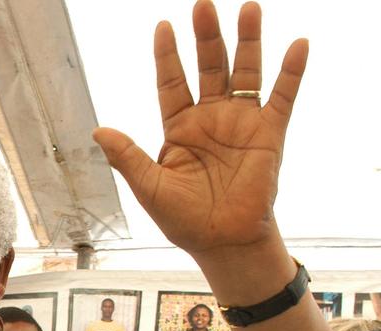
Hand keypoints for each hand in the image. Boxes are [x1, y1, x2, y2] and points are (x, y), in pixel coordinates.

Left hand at [93, 1, 307, 257]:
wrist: (222, 242)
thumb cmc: (183, 219)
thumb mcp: (149, 187)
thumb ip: (128, 157)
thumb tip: (99, 131)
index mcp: (179, 128)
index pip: (171, 82)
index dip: (167, 56)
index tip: (162, 26)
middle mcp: (211, 119)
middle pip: (208, 67)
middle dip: (206, 37)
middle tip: (202, 5)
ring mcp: (241, 124)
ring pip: (245, 72)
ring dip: (247, 41)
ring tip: (248, 8)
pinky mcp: (269, 135)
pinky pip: (282, 97)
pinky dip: (291, 72)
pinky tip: (296, 45)